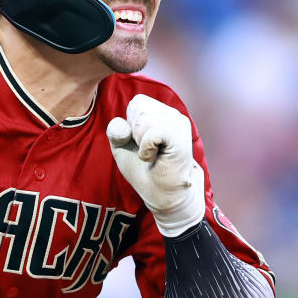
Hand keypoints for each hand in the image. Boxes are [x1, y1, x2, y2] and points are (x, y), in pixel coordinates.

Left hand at [107, 94, 204, 236]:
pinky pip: (153, 131)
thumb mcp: (121, 147)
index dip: (130, 124)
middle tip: (147, 150)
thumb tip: (121, 124)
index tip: (140, 143)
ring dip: (141, 142)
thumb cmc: (143, 170)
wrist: (161, 194)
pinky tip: (152, 157)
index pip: (137, 102)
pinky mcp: (181, 137)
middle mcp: (172, 114)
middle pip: (139, 107)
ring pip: (145, 117)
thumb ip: (116, 131)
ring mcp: (179, 124)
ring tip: (152, 155)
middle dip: (135, 132)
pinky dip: (146, 147)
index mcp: (160, 112)